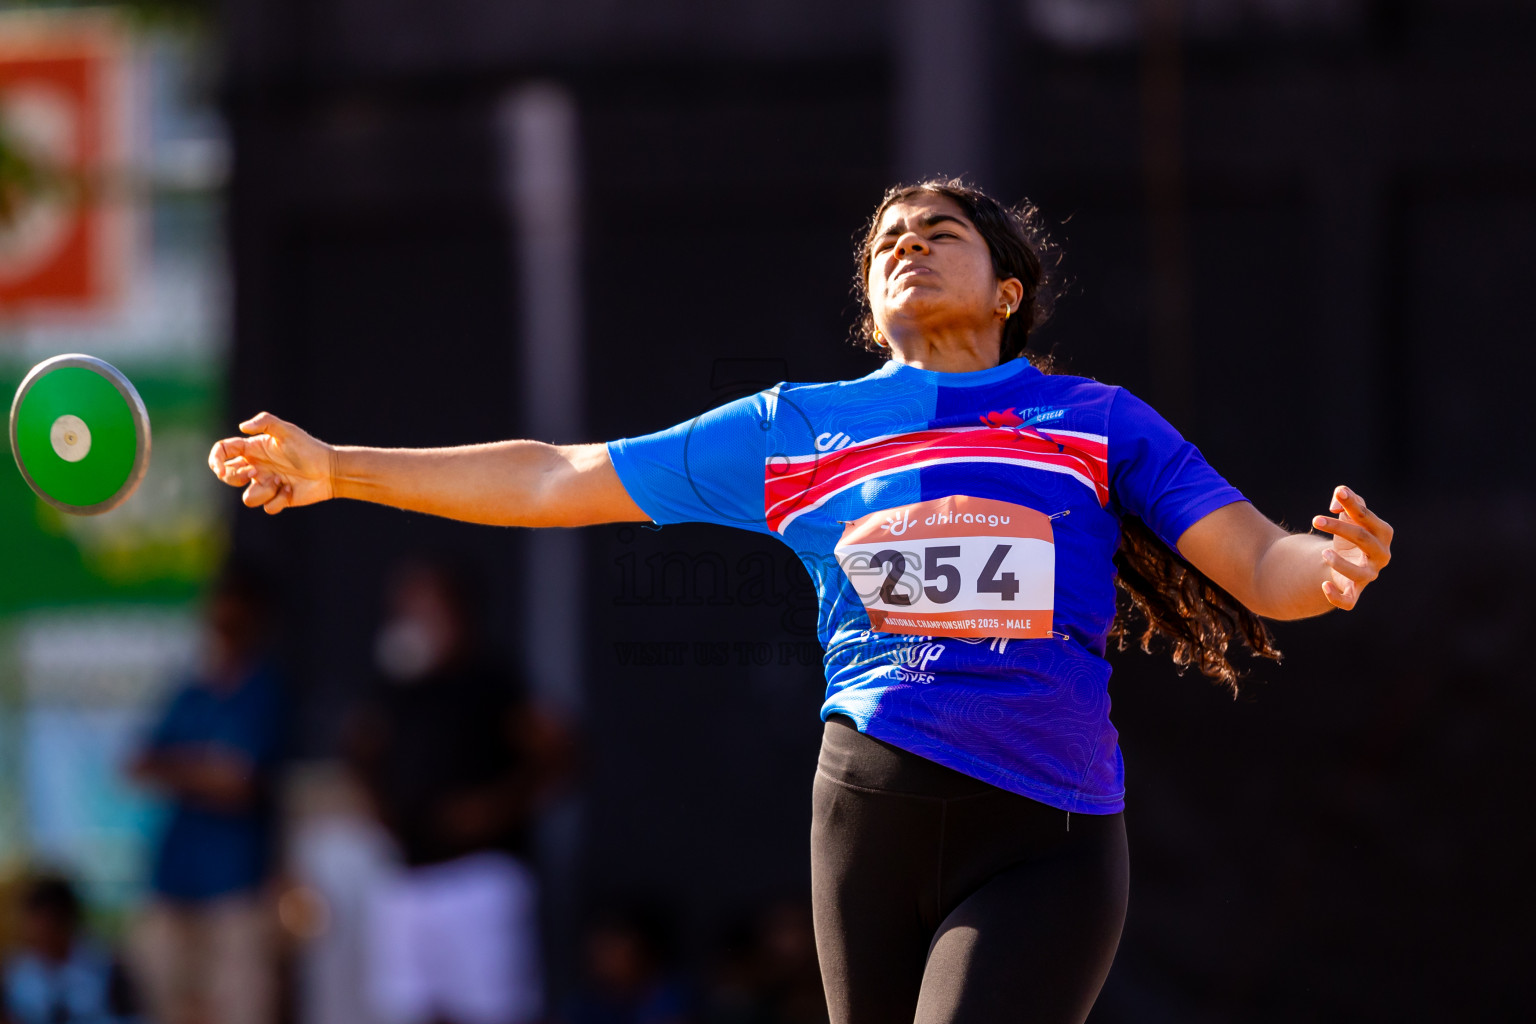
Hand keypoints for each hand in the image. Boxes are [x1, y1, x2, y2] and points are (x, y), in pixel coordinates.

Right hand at [208, 412, 335, 514]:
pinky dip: (279, 500)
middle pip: (227, 477)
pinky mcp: (277, 499)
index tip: (221, 467)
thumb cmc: (308, 448)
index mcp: (253, 450)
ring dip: (264, 490)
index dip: (215, 460)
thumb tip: (241, 427)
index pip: (223, 452)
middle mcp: (256, 467)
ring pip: (248, 498)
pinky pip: (267, 507)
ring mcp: (266, 484)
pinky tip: (292, 489)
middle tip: (256, 471)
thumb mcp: (287, 431)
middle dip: (235, 477)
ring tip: (282, 480)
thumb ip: (265, 422)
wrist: (330, 469)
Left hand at [1311, 486, 1392, 609]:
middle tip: (1315, 519)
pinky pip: (1349, 601)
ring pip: (1358, 573)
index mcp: (1382, 534)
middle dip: (1339, 527)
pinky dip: (1337, 597)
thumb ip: (1346, 502)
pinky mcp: (1355, 592)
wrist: (1347, 561)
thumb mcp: (1349, 515)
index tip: (1338, 493)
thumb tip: (1337, 499)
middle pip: (1362, 539)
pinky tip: (1324, 586)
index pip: (1367, 518)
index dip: (1353, 505)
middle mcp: (1381, 555)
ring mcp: (1369, 575)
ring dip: (1340, 564)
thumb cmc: (1351, 534)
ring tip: (1323, 553)